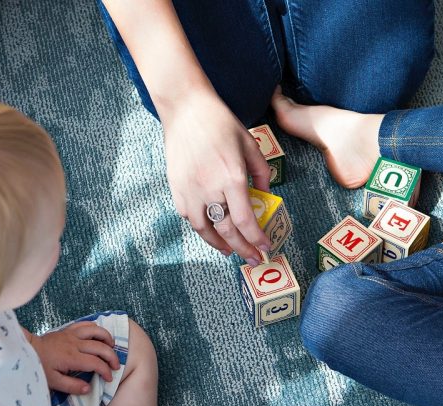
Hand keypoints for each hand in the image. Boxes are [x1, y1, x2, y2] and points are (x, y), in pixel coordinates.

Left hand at [26, 322, 119, 393]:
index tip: (109, 378)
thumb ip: (71, 386)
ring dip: (107, 338)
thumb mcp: (53, 382)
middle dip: (112, 357)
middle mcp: (75, 344)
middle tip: (116, 366)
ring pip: (96, 331)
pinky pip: (86, 324)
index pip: (95, 363)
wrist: (27, 350)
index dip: (106, 371)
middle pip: (101, 347)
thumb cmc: (40, 367)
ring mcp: (72, 334)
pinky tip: (99, 335)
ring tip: (112, 347)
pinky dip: (96, 328)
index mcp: (71, 358)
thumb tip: (89, 388)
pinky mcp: (69, 329)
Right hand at [162, 90, 271, 263]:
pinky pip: (190, 217)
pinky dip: (202, 228)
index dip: (256, 239)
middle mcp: (209, 189)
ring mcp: (190, 190)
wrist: (186, 109)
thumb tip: (266, 197)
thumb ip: (261, 173)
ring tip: (231, 250)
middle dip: (243, 249)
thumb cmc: (221, 124)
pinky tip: (211, 230)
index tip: (265, 248)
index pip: (246, 221)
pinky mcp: (176, 188)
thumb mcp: (250, 145)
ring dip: (220, 244)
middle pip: (227, 231)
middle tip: (253, 259)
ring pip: (205, 230)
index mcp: (232, 177)